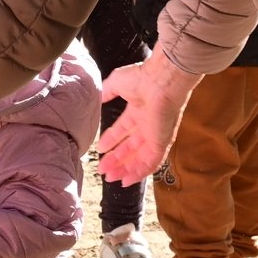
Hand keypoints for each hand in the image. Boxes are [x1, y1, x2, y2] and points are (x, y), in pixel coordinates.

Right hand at [96, 53, 200, 184]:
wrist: (161, 81)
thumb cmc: (142, 78)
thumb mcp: (116, 84)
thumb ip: (106, 92)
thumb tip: (96, 97)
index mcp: (138, 111)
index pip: (123, 131)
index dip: (112, 141)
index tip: (100, 150)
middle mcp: (147, 125)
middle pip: (131, 148)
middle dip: (116, 160)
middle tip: (103, 170)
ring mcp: (155, 135)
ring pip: (140, 158)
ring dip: (125, 169)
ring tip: (111, 178)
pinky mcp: (161, 142)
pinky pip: (152, 162)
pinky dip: (140, 173)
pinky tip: (127, 180)